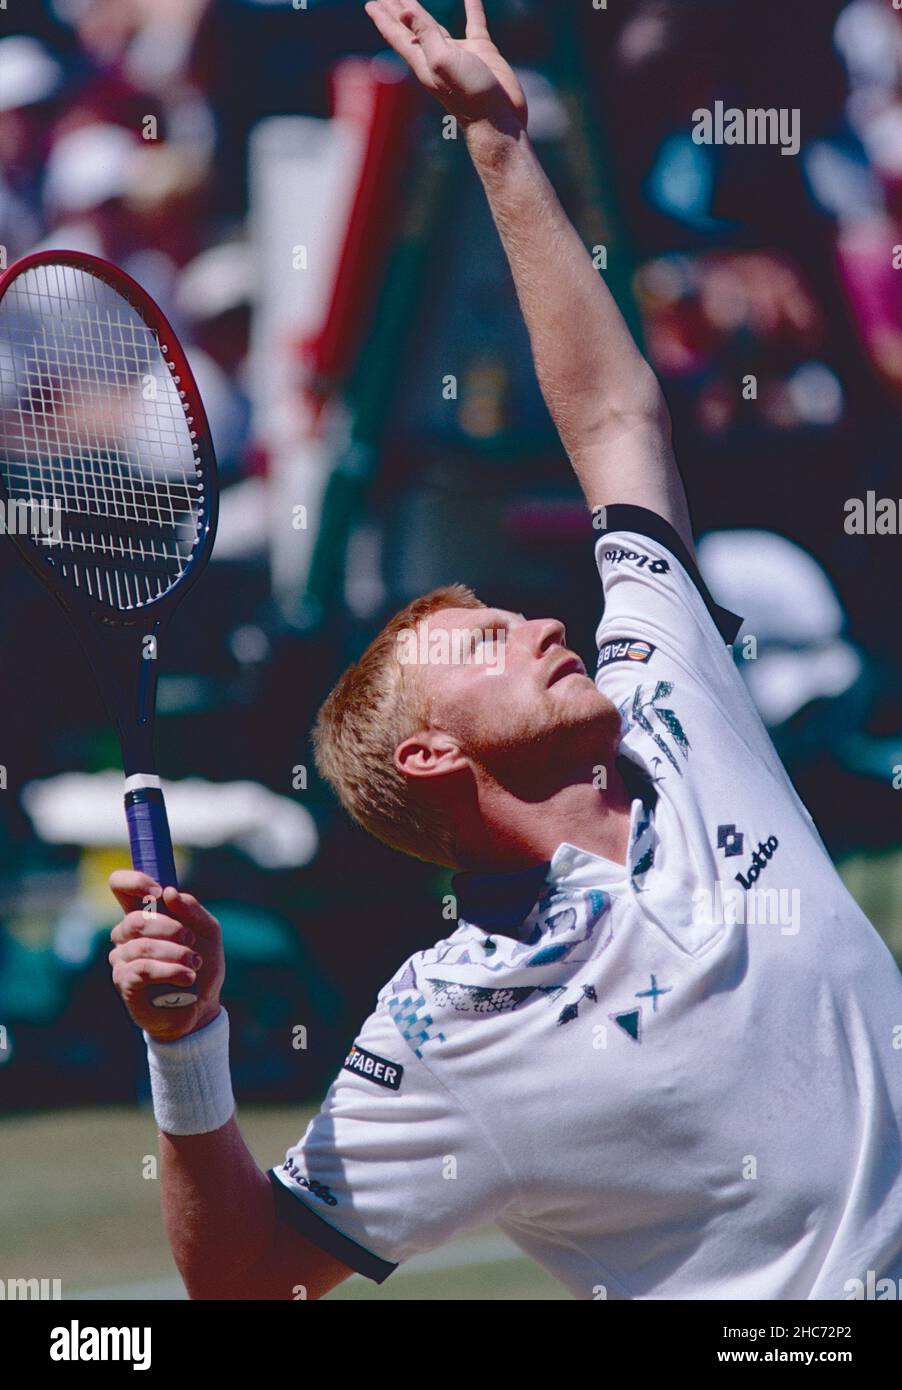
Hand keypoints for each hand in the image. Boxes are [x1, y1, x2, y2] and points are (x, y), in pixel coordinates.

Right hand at [108, 871, 224, 1042]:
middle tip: (190, 940)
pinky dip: (170, 971)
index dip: (134, 882)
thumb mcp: (208, 933)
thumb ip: (192, 910)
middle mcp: (127, 935)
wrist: (202, 1007)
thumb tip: (169, 892)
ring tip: (195, 964)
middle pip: (135, 919)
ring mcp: (122, 959)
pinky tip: (188, 978)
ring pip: (142, 946)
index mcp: (144, 914)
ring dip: (176, 954)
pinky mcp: (125, 983)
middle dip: (170, 927)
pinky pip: (143, 969)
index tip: (157, 891)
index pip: (120, 886)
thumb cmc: (201, 966)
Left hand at [364, 0, 526, 130]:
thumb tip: (404, 12)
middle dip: (395, 13)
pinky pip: (475, 23)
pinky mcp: (481, 52)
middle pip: (410, 29)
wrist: (499, 121)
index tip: (370, 4)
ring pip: (435, 26)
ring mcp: (459, 55)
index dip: (384, 18)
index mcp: (423, 62)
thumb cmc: (470, 95)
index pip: (398, 35)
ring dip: (421, 12)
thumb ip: (425, 35)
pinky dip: (472, 8)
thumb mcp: (442, 62)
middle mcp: (437, 57)